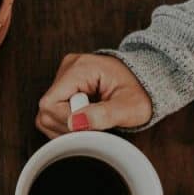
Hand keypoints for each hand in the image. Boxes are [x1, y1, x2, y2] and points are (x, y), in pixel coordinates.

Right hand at [36, 53, 151, 136]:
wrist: (147, 83)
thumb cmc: (141, 93)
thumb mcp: (130, 108)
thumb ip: (104, 115)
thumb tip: (75, 122)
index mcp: (81, 68)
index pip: (51, 104)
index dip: (68, 123)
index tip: (91, 126)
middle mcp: (68, 67)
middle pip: (46, 111)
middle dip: (69, 127)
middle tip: (95, 125)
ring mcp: (64, 75)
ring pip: (47, 114)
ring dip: (68, 127)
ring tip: (92, 121)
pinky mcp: (65, 85)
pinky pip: (53, 112)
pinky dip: (67, 123)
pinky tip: (85, 119)